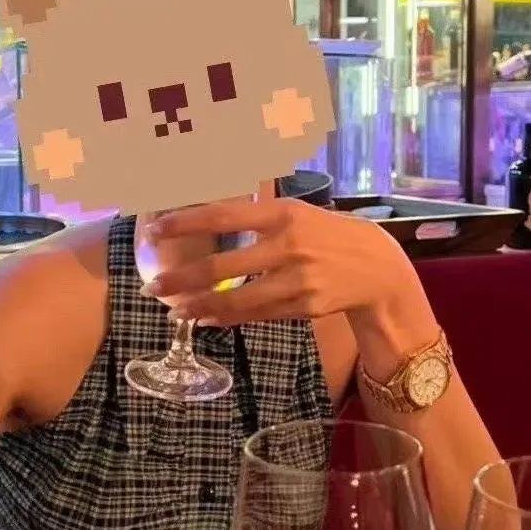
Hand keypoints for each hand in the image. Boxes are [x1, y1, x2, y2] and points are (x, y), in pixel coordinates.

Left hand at [144, 198, 407, 325]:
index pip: (224, 214)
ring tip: (174, 311)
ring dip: (200, 307)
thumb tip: (206, 211)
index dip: (186, 223)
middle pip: (222, 266)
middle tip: (152, 287)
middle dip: (182, 279)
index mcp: (283, 213)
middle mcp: (289, 245)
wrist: (378, 266)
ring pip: (237, 299)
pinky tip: (207, 318)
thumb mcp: (297, 212)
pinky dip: (228, 319)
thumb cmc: (328, 234)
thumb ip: (257, 213)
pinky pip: (257, 315)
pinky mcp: (305, 306)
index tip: (154, 230)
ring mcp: (298, 278)